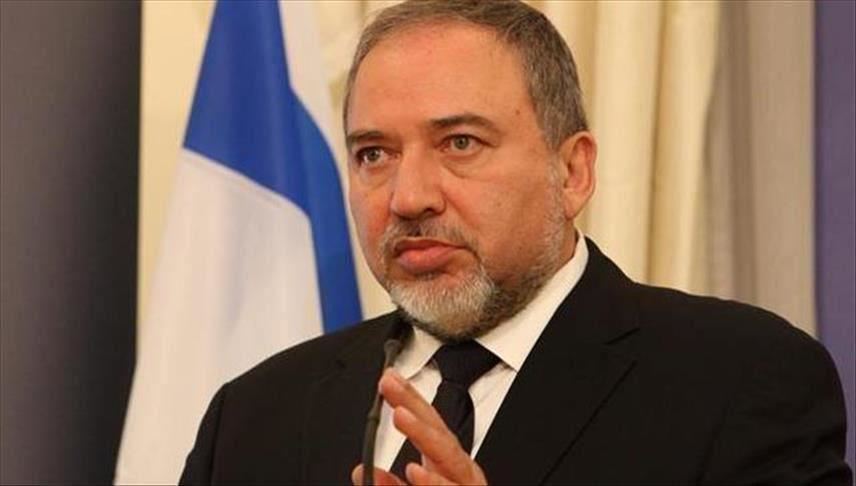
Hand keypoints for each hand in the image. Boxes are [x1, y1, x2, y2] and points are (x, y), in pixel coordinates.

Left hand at [352, 369, 487, 484]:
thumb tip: (362, 471)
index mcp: (446, 468)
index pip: (428, 427)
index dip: (410, 400)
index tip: (389, 378)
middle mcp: (460, 475)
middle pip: (440, 433)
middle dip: (416, 407)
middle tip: (391, 387)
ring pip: (450, 458)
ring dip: (424, 435)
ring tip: (401, 416)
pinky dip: (433, 483)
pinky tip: (416, 470)